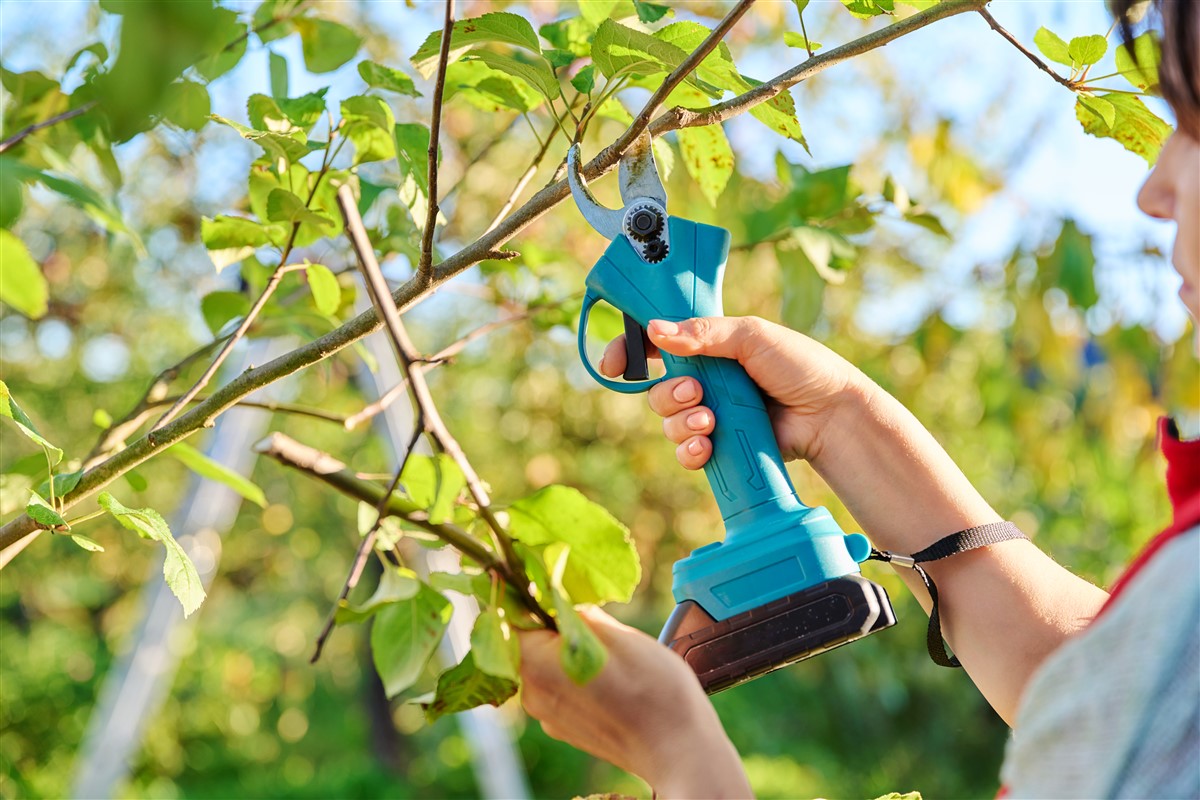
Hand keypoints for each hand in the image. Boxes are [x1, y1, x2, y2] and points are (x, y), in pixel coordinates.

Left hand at [518, 607, 751, 797]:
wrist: (678, 750)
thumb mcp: (617, 634)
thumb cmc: (653, 692)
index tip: (557, 583)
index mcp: (536, 665)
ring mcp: (548, 715)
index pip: (513, 616)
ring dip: (568, 648)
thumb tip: (557, 593)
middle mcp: (532, 694)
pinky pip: (560, 686)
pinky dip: (576, 673)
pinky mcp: (565, 727)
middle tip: (593, 617)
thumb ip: (577, 612)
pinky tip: (610, 675)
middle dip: (555, 623)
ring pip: (547, 663)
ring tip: (609, 649)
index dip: (534, 595)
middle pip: (528, 641)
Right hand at [600, 316, 866, 468]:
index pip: (657, 345)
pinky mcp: (721, 446)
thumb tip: (654, 331)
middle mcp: (706, 381)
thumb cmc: (800, 367)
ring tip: (710, 420)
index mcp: (710, 346)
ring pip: (668, 422)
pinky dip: (690, 450)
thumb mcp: (752, 336)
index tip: (615, 363)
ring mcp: (712, 414)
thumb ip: (703, 333)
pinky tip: (706, 445)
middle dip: (668, 392)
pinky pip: (687, 452)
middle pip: (657, 389)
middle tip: (696, 391)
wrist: (830, 415)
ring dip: (681, 421)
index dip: (630, 352)